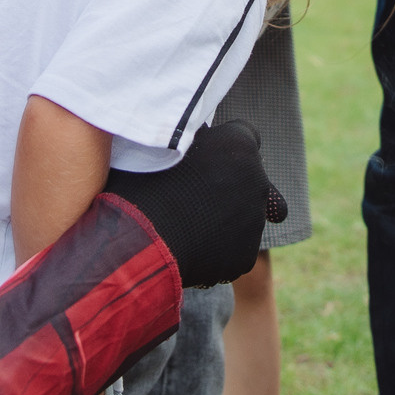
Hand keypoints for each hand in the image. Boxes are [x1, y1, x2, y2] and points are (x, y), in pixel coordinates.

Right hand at [101, 121, 278, 288]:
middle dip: (228, 184)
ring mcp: (254, 222)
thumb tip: (195, 137)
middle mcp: (257, 181)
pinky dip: (217, 249)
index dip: (224, 147)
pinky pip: (234, 249)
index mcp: (240, 146)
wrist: (138, 241)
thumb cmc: (141, 186)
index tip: (208, 157)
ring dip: (224, 218)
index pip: (245, 137)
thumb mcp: (166, 145)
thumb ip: (193, 139)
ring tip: (186, 225)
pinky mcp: (244, 256)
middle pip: (248, 179)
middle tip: (192, 195)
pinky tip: (189, 248)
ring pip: (243, 216)